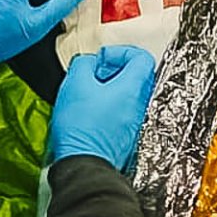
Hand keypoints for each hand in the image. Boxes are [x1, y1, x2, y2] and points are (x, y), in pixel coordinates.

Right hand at [48, 44, 156, 170]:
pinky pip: (119, 114)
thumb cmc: (82, 128)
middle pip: (134, 76)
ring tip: (86, 96)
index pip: (142, 57)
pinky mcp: (123, 138)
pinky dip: (105, 108)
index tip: (102, 59)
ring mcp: (133, 124)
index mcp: (133, 88)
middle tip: (92, 76)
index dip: (120, 52)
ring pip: (126, 96)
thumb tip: (88, 63)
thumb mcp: (75, 82)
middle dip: (111, 71)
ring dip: (106, 90)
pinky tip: (86, 115)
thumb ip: (83, 63)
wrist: (83, 165)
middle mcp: (139, 106)